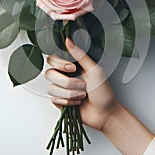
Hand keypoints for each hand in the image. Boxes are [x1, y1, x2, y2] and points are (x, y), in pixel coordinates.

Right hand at [45, 38, 153, 154]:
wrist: (105, 113)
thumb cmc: (103, 92)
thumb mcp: (95, 70)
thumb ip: (80, 55)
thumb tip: (68, 40)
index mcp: (72, 66)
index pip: (53, 59)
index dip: (59, 63)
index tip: (73, 68)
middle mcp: (65, 76)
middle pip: (49, 73)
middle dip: (66, 82)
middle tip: (81, 84)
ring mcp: (61, 89)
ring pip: (51, 88)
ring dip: (69, 93)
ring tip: (82, 95)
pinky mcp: (60, 102)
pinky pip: (53, 99)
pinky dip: (67, 102)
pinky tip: (77, 102)